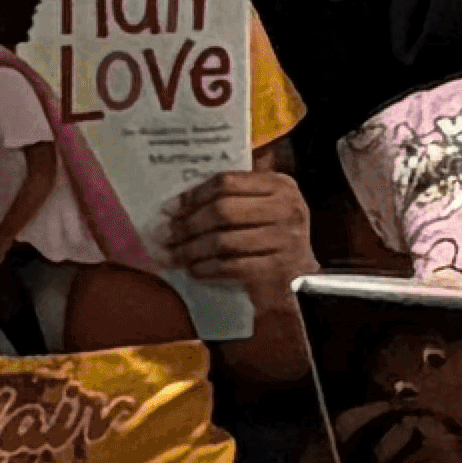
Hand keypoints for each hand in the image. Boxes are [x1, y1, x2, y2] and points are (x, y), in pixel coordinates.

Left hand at [154, 167, 313, 307]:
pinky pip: (231, 266)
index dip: (192, 195)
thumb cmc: (270, 240)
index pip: (227, 182)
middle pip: (222, 210)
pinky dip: (206, 269)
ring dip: (190, 250)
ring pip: (223, 241)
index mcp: (280, 185)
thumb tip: (174, 206)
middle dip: (187, 224)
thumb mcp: (260, 209)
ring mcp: (286, 239)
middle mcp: (288, 208)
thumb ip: (229, 198)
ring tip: (171, 255)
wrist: (298, 280)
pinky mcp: (278, 269)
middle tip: (163, 235)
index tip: (168, 209)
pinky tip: (193, 270)